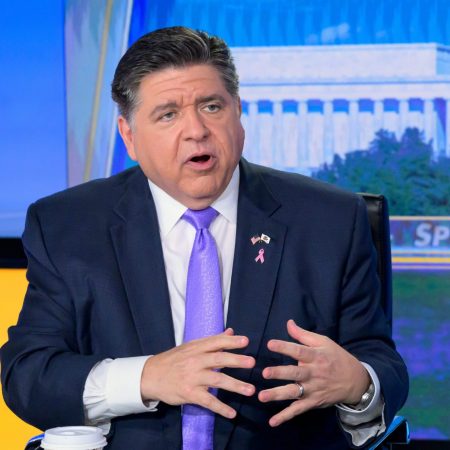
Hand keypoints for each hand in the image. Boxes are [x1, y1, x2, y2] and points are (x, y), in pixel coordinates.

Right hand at [140, 328, 255, 418]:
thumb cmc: (173, 359)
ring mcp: (193, 377)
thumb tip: (231, 331)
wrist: (150, 375)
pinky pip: (208, 401)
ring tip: (250, 390)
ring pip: (217, 380)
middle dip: (236, 360)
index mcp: (196, 347)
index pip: (216, 342)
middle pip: (218, 359)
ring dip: (235, 385)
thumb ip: (212, 341)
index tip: (246, 341)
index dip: (231, 341)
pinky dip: (220, 408)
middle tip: (252, 362)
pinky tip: (232, 413)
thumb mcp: (190, 346)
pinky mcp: (190, 394)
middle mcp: (195, 361)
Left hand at [258, 320, 369, 426]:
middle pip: (295, 373)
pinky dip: (286, 416)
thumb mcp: (323, 342)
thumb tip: (288, 322)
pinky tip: (273, 422)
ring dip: (278, 395)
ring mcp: (313, 389)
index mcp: (315, 356)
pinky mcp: (313, 402)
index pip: (298, 351)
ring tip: (262, 396)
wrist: (355, 381)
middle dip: (280, 373)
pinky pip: (298, 410)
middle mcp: (313, 373)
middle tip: (265, 373)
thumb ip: (303, 334)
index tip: (269, 344)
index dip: (284, 347)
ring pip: (294, 393)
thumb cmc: (335, 357)